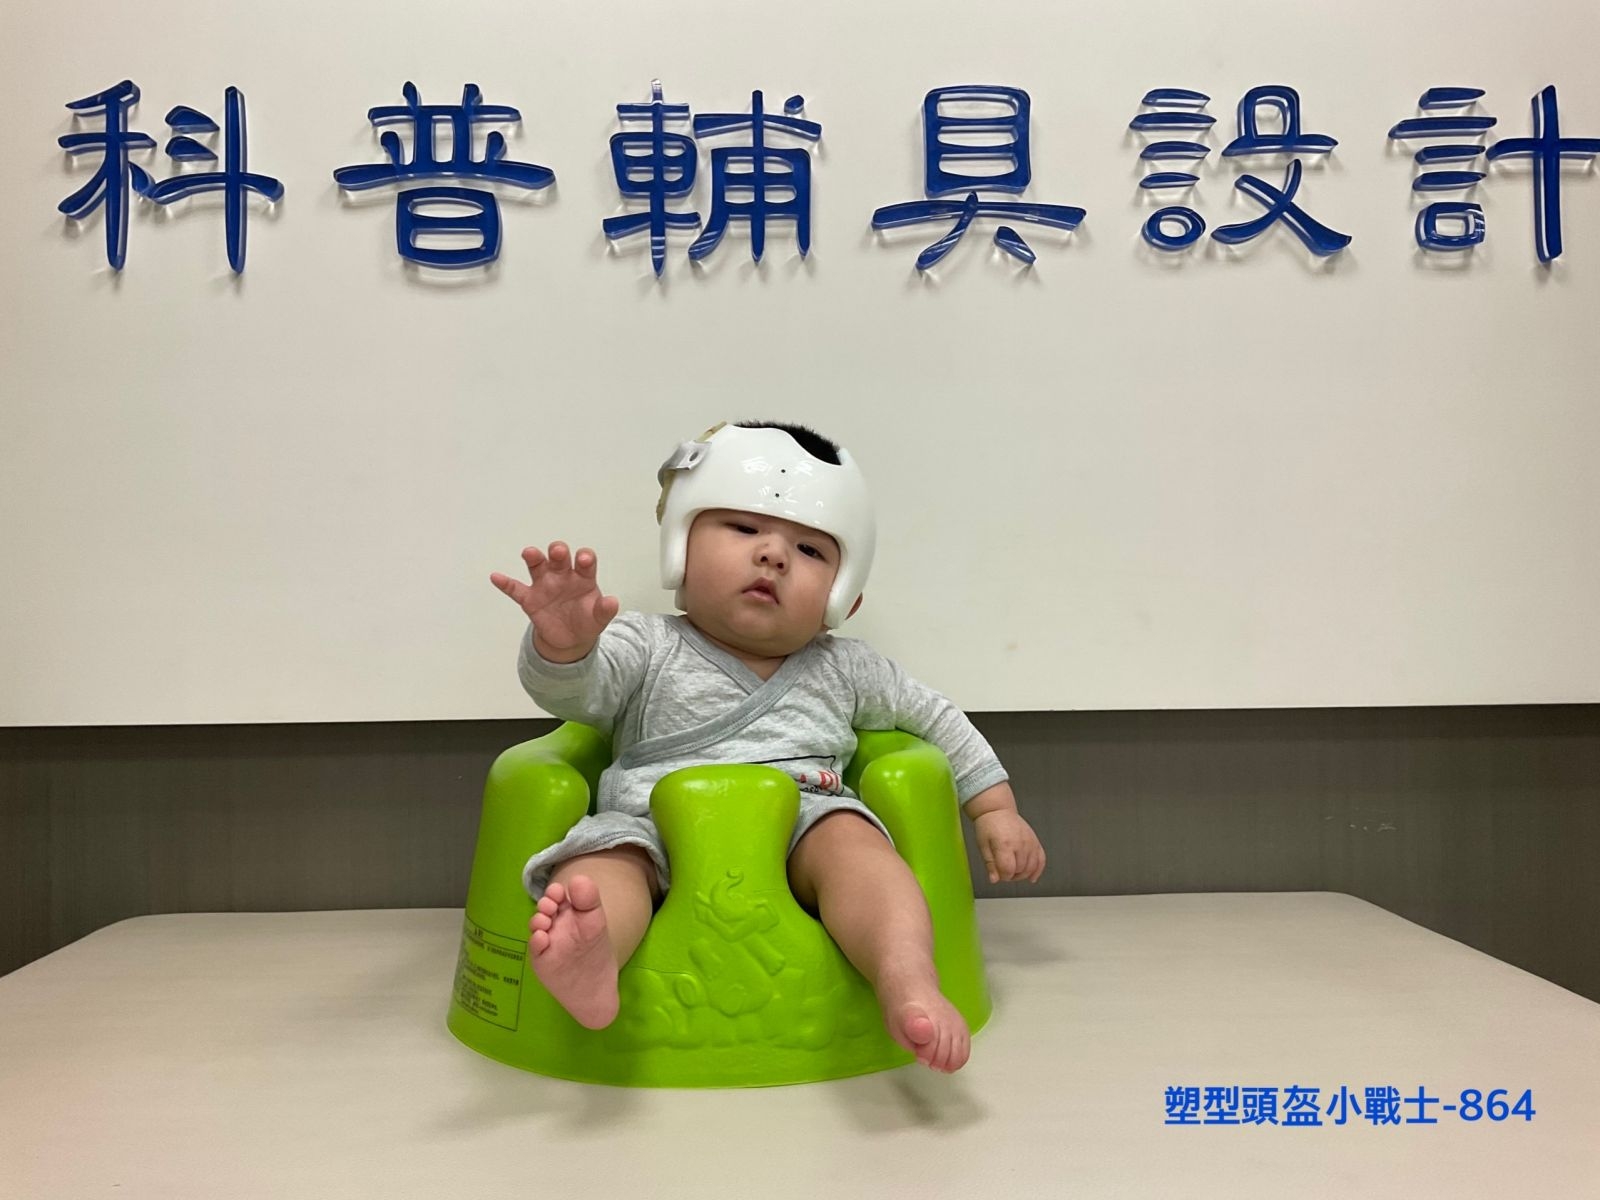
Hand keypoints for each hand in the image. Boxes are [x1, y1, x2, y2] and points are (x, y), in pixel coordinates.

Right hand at [489, 542, 619, 656]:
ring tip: (529, 553)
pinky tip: (496, 577)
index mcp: (583, 577)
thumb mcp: (599, 618)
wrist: (571, 639)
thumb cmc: (586, 620)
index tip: (583, 560)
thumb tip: (613, 602)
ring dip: (534, 557)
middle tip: (557, 551)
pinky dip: (505, 583)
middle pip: (559, 558)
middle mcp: (562, 576)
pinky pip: (515, 589)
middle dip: (558, 552)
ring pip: (537, 566)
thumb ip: (605, 610)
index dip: (584, 558)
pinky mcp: (530, 599)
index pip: (584, 561)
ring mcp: (545, 585)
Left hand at [973, 810, 1045, 883]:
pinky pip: (1041, 859)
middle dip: (1011, 875)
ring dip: (1022, 874)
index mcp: (1005, 844)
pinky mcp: (1035, 841)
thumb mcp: (983, 845)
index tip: (998, 874)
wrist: (997, 810)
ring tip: (1013, 871)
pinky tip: (1032, 877)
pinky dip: (1038, 870)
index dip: (1003, 876)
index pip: (1008, 870)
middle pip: (1020, 870)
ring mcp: (1030, 842)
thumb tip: (994, 880)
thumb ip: (990, 864)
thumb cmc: (988, 825)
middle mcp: (1020, 843)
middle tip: (1003, 871)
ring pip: (1031, 867)